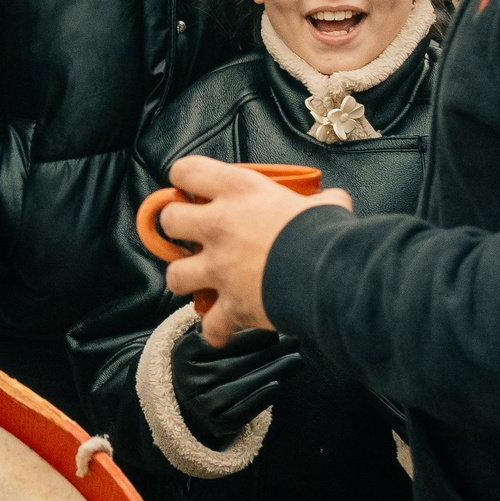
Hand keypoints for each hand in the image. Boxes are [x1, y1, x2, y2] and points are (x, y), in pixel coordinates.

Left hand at [159, 156, 353, 345]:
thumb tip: (329, 201)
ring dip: (187, 280)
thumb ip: (316, 201)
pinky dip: (217, 329)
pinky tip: (224, 328)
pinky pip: (210, 324)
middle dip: (177, 228)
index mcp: (239, 191)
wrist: (330, 276)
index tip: (190, 190)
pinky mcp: (230, 305)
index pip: (187, 171)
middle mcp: (220, 226)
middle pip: (169, 221)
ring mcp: (219, 268)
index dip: (184, 179)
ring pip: (174, 275)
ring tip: (202, 282)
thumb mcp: (322, 204)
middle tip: (193, 234)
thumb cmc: (326, 234)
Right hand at [172, 327, 303, 446]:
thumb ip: (224, 326)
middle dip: (267, 353)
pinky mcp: (214, 424)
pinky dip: (260, 398)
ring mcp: (200, 404)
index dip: (249, 337)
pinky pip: (240, 412)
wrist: (194, 401)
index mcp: (184, 353)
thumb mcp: (206, 341)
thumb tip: (264, 313)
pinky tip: (277, 386)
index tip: (274, 331)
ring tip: (295, 360)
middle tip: (293, 342)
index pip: (218, 342)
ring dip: (272, 372)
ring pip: (239, 386)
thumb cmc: (209, 362)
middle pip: (232, 365)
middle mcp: (187, 380)